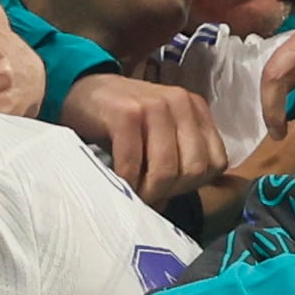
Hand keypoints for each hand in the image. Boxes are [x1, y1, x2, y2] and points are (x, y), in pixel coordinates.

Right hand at [59, 74, 226, 205]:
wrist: (79, 89)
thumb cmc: (119, 120)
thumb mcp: (157, 134)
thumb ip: (175, 160)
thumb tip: (168, 204)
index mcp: (195, 108)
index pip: (215, 163)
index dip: (192, 185)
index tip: (166, 189)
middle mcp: (180, 102)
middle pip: (193, 170)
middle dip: (169, 191)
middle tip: (146, 192)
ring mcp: (154, 105)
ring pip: (166, 170)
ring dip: (146, 191)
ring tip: (131, 190)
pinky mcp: (126, 113)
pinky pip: (133, 164)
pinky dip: (125, 181)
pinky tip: (116, 180)